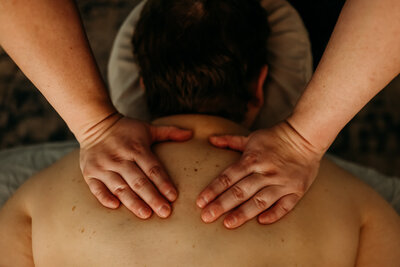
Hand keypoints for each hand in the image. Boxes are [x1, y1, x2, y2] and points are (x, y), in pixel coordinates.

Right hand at [79, 113, 191, 218]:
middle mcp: (120, 157)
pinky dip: (105, 197)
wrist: (95, 123)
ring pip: (120, 187)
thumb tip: (191, 134)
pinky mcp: (90, 172)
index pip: (153, 168)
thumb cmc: (126, 130)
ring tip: (146, 214)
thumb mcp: (148, 128)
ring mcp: (104, 166)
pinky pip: (96, 188)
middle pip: (138, 181)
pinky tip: (116, 207)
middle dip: (152, 198)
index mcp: (136, 148)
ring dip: (133, 202)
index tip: (173, 196)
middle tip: (165, 212)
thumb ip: (169, 132)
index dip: (163, 183)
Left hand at [196, 121, 324, 228]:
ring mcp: (281, 182)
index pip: (228, 177)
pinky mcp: (296, 190)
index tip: (200, 202)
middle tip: (206, 217)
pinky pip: (285, 206)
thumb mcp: (251, 137)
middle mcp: (265, 172)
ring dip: (243, 213)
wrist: (306, 136)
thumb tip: (210, 139)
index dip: (213, 190)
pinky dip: (274, 214)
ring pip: (259, 201)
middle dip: (221, 205)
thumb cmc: (275, 138)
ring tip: (228, 224)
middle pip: (240, 191)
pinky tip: (261, 222)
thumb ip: (230, 141)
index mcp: (252, 159)